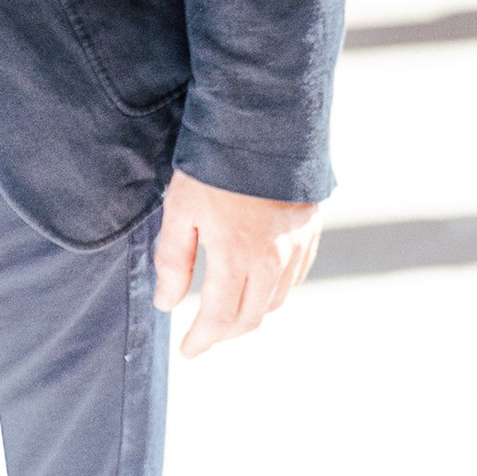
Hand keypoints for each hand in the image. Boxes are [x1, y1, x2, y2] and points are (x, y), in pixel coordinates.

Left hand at [153, 171, 321, 355]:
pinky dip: (275, 292)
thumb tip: (166, 305)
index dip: (202, 339)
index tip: (188, 351)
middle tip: (204, 337)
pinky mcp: (310, 231)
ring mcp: (295, 246)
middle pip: (251, 317)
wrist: (262, 124)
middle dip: (225, 333)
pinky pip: (294, 278)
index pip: (219, 318)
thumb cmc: (213, 166)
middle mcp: (272, 259)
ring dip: (251, 315)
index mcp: (237, 256)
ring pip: (275, 301)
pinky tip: (260, 286)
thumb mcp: (180, 209)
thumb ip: (172, 261)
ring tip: (228, 314)